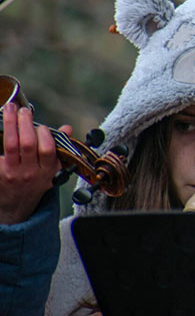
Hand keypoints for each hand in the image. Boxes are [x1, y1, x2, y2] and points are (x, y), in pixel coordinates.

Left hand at [1, 102, 70, 224]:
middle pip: (28, 143)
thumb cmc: (35, 183)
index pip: (47, 149)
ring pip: (11, 144)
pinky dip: (0, 136)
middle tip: (24, 111)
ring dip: (10, 123)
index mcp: (47, 171)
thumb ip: (59, 149)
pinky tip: (0, 126)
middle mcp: (30, 173)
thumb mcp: (52, 169)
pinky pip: (0, 151)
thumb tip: (67, 129)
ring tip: (10, 110)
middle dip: (25, 122)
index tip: (41, 127)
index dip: (44, 134)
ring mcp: (13, 172)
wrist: (16, 206)